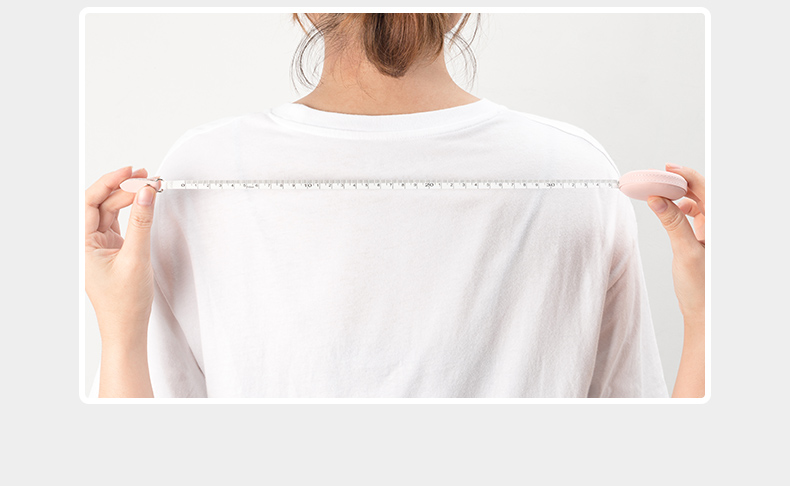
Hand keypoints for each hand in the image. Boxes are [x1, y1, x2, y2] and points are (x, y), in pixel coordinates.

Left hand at [85, 166, 157, 346]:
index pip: (90, 202)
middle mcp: (86, 242)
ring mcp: (99, 245)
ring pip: (111, 211)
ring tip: (149, 188)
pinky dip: (132, 211)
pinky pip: (119, 222)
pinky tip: (143, 204)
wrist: (127, 328)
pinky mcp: (113, 249)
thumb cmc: (124, 303)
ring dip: (129, 198)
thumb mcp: (136, 258)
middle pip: (101, 203)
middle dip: (123, 188)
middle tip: (147, 180)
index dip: (109, 182)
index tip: (130, 172)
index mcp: (81, 245)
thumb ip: (142, 223)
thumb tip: (146, 194)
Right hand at [646, 164, 704, 322]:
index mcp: (720, 226)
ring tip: (659, 192)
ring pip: (698, 201)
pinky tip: (669, 210)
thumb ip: (672, 222)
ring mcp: (713, 231)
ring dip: (679, 194)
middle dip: (679, 182)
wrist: (705, 313)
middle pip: (701, 192)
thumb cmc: (701, 288)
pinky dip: (680, 207)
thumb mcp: (685, 252)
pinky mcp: (705, 238)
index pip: (705, 189)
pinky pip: (694, 213)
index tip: (666, 170)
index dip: (686, 176)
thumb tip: (657, 199)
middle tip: (657, 178)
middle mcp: (719, 226)